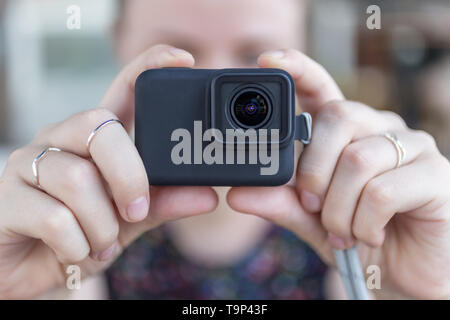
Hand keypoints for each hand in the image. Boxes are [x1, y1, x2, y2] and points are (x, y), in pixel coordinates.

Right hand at [0, 44, 217, 298]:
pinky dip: (77, 246)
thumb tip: (208, 196)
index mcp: (94, 140)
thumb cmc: (81, 235)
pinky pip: (54, 218)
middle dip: (129, 177)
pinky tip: (75, 251)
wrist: (32, 271)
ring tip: (101, 244)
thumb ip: (162, 204)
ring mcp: (28, 164)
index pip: (121, 89)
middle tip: (135, 212)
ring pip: (77, 179)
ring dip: (102, 226)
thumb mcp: (128, 221)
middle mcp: (60, 140)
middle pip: (99, 127)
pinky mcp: (4, 197)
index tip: (183, 59)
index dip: (149, 67)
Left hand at [227, 49, 449, 298]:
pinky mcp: (436, 174)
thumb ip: (280, 202)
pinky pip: (383, 190)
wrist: (403, 274)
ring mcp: (412, 147)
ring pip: (357, 159)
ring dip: (338, 208)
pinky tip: (370, 235)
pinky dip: (364, 222)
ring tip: (342, 231)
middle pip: (337, 118)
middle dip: (313, 170)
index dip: (299, 70)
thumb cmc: (357, 236)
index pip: (322, 89)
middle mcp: (380, 129)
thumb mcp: (310, 220)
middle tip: (312, 205)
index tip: (269, 60)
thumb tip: (235, 194)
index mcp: (347, 133)